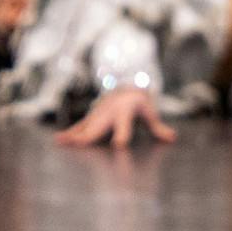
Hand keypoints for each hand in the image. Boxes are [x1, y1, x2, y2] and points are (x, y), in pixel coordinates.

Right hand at [55, 88, 177, 149]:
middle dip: (90, 136)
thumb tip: (172, 138)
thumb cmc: (139, 102)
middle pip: (99, 126)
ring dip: (74, 135)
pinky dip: (70, 133)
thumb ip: (158, 127)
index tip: (118, 146)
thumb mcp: (150, 112)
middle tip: (81, 145)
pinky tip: (59, 140)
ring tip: (62, 142)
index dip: (122, 136)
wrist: (125, 84)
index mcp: (125, 110)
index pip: (124, 126)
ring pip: (85, 126)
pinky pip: (79, 126)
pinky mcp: (91, 117)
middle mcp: (109, 112)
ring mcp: (98, 114)